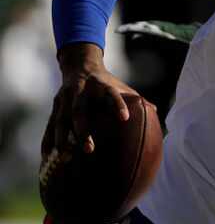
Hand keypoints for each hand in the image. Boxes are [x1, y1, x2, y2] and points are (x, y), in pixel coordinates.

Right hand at [42, 43, 139, 158]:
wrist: (80, 66)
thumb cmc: (106, 83)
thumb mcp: (120, 86)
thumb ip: (136, 99)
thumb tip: (156, 110)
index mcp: (101, 85)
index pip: (111, 93)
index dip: (118, 105)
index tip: (125, 119)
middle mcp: (80, 91)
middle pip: (79, 110)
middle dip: (82, 130)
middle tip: (88, 150)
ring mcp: (65, 99)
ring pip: (60, 119)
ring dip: (62, 139)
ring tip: (65, 157)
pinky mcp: (55, 107)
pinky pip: (50, 126)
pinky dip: (48, 141)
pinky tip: (48, 157)